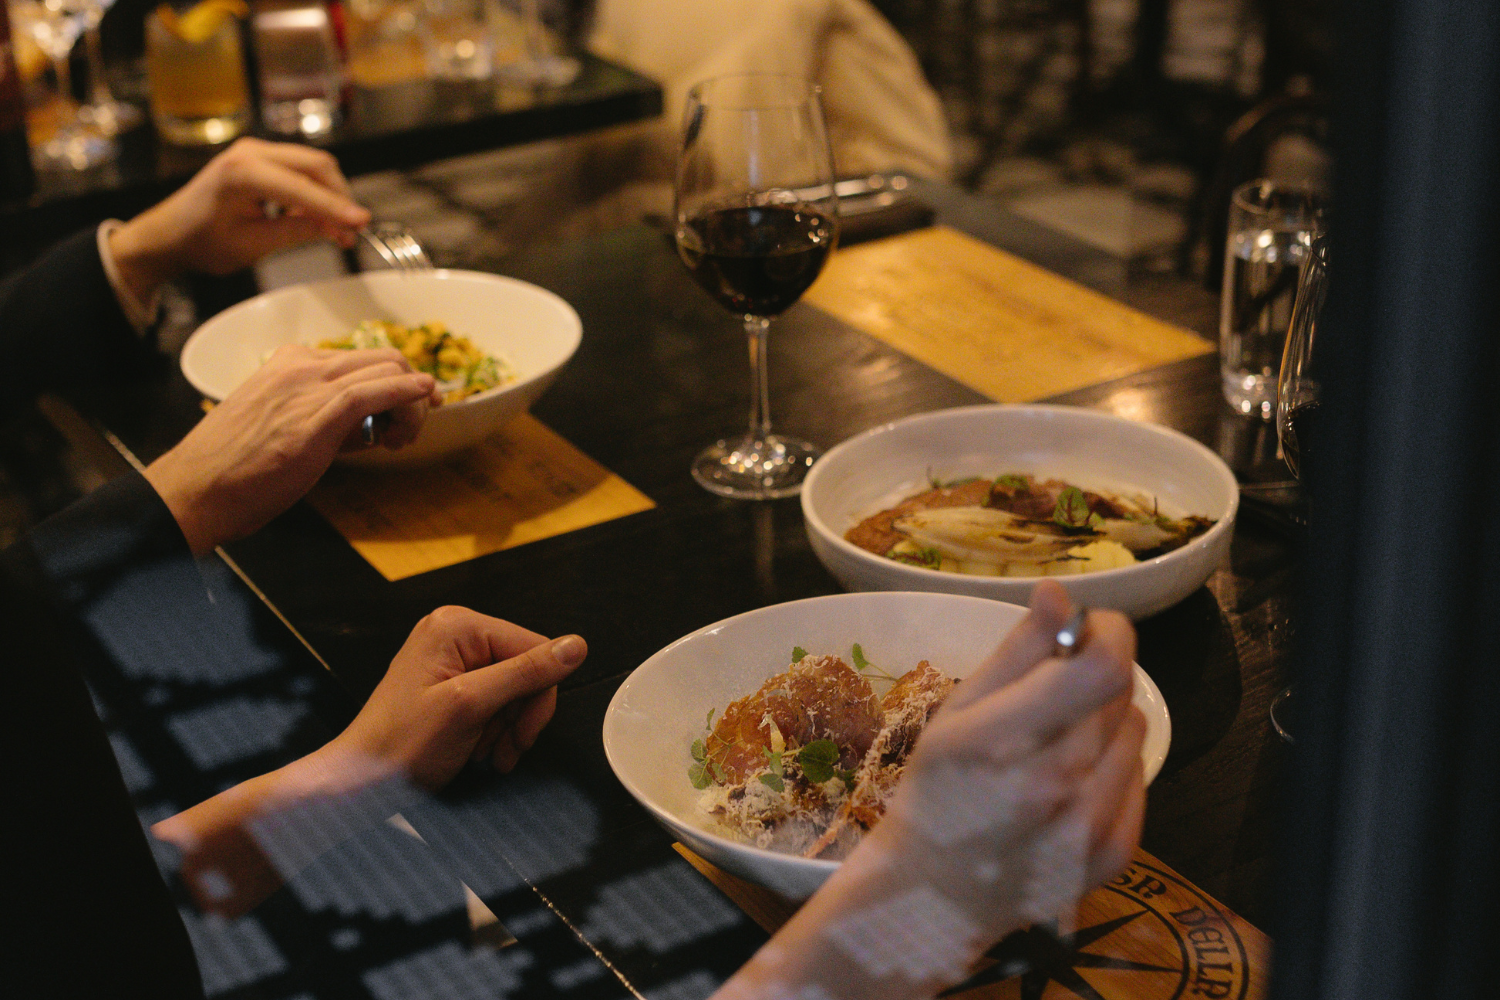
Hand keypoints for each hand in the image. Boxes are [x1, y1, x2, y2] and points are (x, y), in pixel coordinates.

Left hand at [109, 138, 371, 304]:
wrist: (170, 233)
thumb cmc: (201, 241)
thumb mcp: (251, 245)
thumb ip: (295, 232)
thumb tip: (335, 228)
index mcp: (242, 172)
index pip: (302, 188)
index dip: (336, 207)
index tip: (362, 223)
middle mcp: (251, 152)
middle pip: (316, 166)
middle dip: (339, 199)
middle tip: (351, 232)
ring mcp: (256, 151)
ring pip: (313, 166)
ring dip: (329, 197)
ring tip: (335, 232)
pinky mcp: (261, 159)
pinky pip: (300, 170)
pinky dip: (315, 194)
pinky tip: (313, 220)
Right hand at [143, 345, 440, 555]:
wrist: (196, 490)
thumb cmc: (236, 469)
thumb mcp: (284, 428)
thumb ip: (327, 420)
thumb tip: (370, 428)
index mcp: (290, 362)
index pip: (361, 359)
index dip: (393, 383)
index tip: (400, 415)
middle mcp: (301, 365)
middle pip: (383, 358)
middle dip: (410, 390)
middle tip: (408, 430)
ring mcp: (307, 386)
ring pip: (387, 371)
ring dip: (412, 403)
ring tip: (401, 440)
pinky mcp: (316, 415)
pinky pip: (375, 391)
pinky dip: (408, 392)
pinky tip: (424, 400)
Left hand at [327, 607, 587, 788]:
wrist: (361, 784)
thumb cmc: (404, 745)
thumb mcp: (470, 706)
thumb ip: (525, 672)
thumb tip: (578, 645)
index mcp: (458, 626)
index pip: (533, 648)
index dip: (538, 694)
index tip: (523, 736)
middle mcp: (455, 633)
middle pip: (525, 668)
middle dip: (520, 715)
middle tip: (503, 752)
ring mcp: (451, 658)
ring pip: (514, 689)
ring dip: (508, 728)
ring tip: (486, 755)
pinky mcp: (450, 683)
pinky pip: (495, 699)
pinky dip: (494, 729)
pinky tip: (478, 750)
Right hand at [876, 579, 1145, 932]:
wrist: (934, 895)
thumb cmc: (938, 790)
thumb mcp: (957, 711)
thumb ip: (1016, 651)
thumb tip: (1058, 592)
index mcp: (1006, 741)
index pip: (1102, 666)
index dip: (1106, 631)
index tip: (1085, 627)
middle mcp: (1057, 785)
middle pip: (1118, 691)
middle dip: (1093, 673)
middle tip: (1053, 689)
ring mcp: (1091, 828)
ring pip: (1133, 729)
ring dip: (1104, 720)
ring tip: (1056, 742)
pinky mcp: (1116, 855)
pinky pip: (1138, 777)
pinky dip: (1112, 766)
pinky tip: (1069, 783)